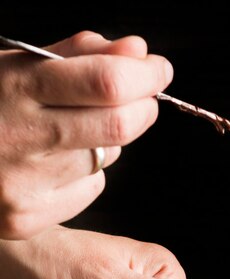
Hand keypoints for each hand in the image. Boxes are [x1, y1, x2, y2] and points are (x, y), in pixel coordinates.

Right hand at [0, 31, 172, 238]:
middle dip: (144, 108)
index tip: (158, 69)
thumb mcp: (16, 64)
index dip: (145, 76)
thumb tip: (138, 52)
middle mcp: (21, 139)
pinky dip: (86, 172)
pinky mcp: (25, 219)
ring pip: (106, 159)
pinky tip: (55, 163)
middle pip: (118, 127)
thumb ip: (78, 55)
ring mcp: (23, 186)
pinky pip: (89, 189)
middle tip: (144, 98)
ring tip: (73, 129)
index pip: (106, 83)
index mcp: (16, 87)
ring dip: (109, 139)